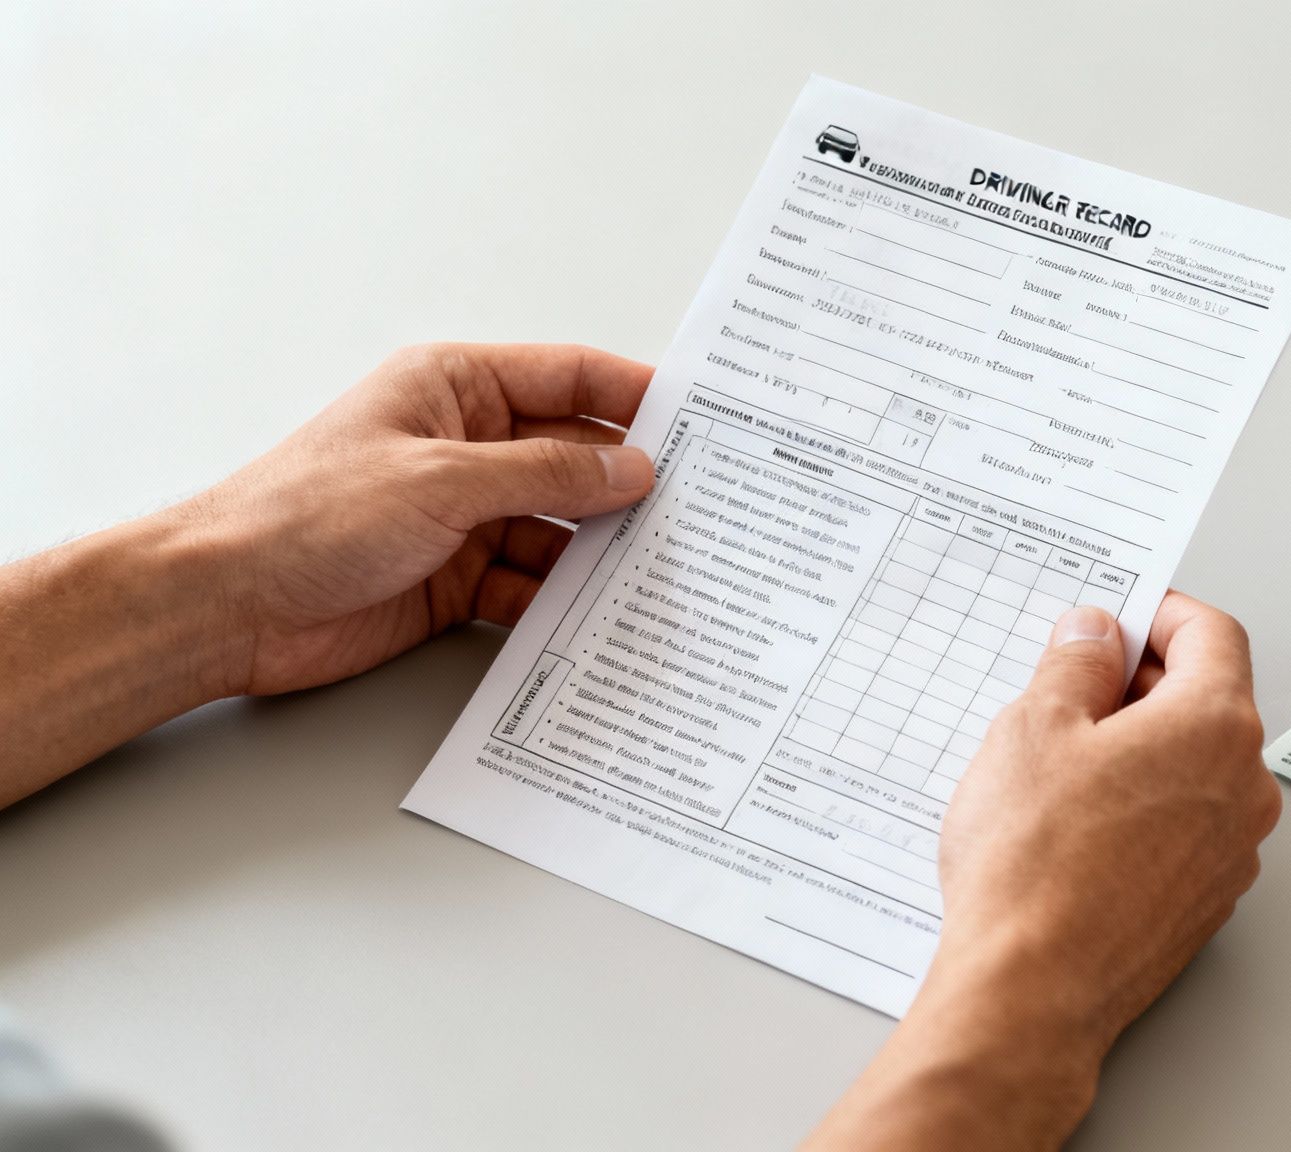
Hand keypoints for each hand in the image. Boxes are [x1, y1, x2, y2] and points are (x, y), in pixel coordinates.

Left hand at [191, 343, 656, 695]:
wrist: (227, 604)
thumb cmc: (304, 515)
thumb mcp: (441, 480)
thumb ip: (546, 472)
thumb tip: (630, 466)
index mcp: (455, 389)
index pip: (568, 378)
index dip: (635, 397)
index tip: (701, 423)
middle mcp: (466, 447)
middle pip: (574, 457)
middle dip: (628, 484)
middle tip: (699, 510)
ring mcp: (463, 515)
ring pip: (561, 526)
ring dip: (601, 550)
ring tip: (659, 569)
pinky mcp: (456, 579)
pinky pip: (531, 584)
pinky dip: (562, 600)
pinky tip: (597, 615)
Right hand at [806, 592, 1278, 1149]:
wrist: (1030, 992)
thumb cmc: (1034, 865)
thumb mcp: (1033, 727)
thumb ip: (1075, 664)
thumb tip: (1093, 635)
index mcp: (1215, 726)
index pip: (1213, 634)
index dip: (1160, 612)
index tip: (1116, 618)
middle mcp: (1244, 788)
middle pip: (1208, 700)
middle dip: (1141, 681)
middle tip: (1069, 686)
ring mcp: (1230, 852)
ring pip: (1194, 767)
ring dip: (1139, 747)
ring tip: (1059, 764)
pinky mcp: (1203, 901)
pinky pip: (1182, 825)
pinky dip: (1142, 805)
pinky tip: (1075, 824)